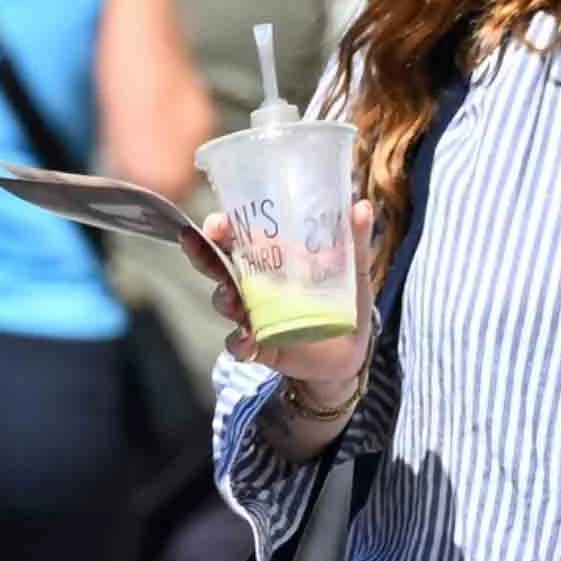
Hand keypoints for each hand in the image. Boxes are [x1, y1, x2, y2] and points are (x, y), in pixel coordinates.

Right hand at [183, 198, 381, 412]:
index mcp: (273, 262)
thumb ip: (355, 242)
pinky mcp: (259, 347)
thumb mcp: (354, 271)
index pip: (238, 238)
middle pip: (219, 266)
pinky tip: (246, 340)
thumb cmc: (346, 305)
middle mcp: (256, 286)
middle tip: (197, 242)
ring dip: (222, 297)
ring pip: (225, 303)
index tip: (217, 222)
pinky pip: (239, 345)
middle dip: (204, 254)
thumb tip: (363, 206)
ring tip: (231, 296)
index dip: (221, 229)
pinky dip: (238, 343)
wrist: (351, 353)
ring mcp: (254, 316)